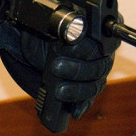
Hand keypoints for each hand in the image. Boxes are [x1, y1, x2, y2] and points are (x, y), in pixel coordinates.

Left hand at [0, 23, 114, 128]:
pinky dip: (81, 105)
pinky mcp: (86, 90)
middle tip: (55, 66)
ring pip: (94, 85)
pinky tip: (73, 111)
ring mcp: (96, 74)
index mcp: (97, 34)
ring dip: (76, 89)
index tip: (69, 43)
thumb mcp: (47, 25)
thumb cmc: (44, 34)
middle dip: (76, 68)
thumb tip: (66, 25)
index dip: (87, 45)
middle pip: (98, 66)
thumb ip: (58, 24)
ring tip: (58, 90)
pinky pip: (89, 100)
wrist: (32, 50)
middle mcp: (102, 55)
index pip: (103, 41)